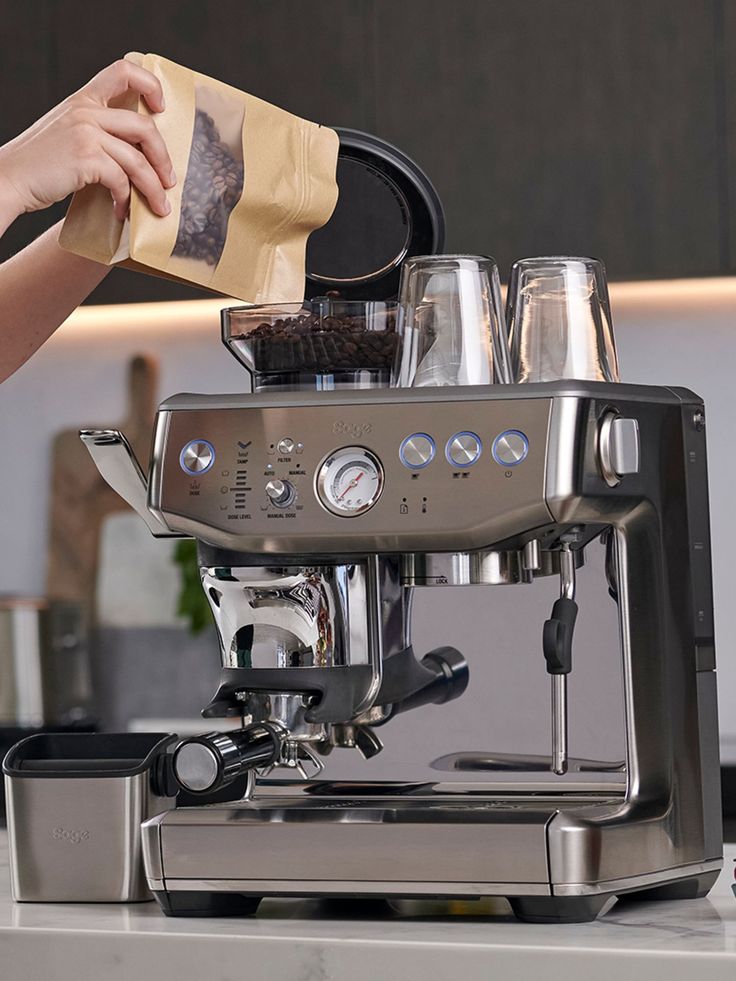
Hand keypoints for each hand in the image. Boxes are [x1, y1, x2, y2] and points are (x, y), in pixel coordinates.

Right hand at [0, 59, 175, 223]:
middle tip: (169, 180)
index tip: (161, 110)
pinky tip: (121, 211)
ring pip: (138, 160)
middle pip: (144, 126)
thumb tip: (135, 153)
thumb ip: (95, 131)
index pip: (123, 71)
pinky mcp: (86, 158)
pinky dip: (126, 200)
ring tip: (160, 206)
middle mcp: (86, 111)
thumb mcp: (66, 133)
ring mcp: (86, 133)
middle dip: (163, 157)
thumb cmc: (38, 165)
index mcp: (82, 99)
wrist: (9, 179)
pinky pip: (121, 180)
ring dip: (154, 188)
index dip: (150, 86)